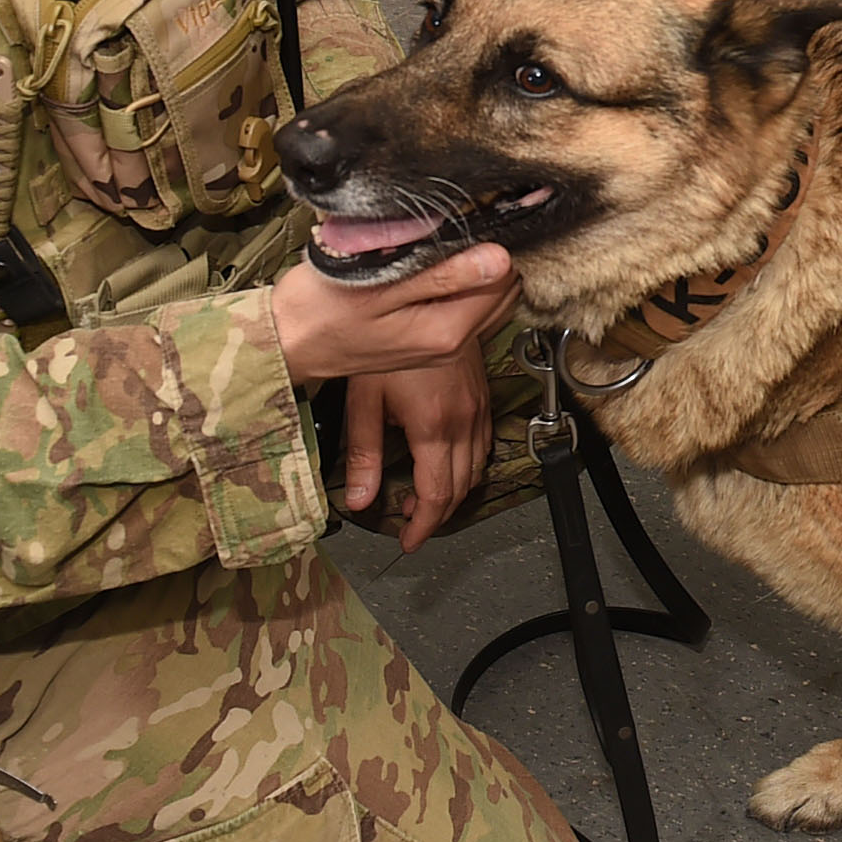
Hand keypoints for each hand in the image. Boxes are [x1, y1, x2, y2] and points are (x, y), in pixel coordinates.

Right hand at [270, 243, 519, 386]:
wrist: (287, 341)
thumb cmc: (318, 312)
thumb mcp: (377, 282)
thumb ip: (441, 273)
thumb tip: (498, 258)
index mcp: (445, 332)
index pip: (504, 279)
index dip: (499, 239)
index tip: (487, 210)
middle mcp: (451, 345)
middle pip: (502, 290)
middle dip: (493, 252)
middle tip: (468, 219)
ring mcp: (442, 346)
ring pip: (488, 298)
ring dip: (478, 266)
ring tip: (451, 238)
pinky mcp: (430, 340)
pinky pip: (465, 306)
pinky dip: (463, 282)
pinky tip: (441, 263)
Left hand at [341, 338, 495, 550]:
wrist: (432, 300)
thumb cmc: (392, 340)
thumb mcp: (365, 399)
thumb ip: (362, 454)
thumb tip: (358, 499)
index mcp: (434, 427)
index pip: (436, 496)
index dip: (422, 527)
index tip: (408, 541)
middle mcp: (463, 422)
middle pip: (460, 489)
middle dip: (436, 515)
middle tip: (409, 523)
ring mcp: (477, 409)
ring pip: (476, 469)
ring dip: (452, 491)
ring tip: (421, 496)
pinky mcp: (482, 398)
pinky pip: (484, 445)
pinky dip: (468, 466)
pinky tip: (446, 463)